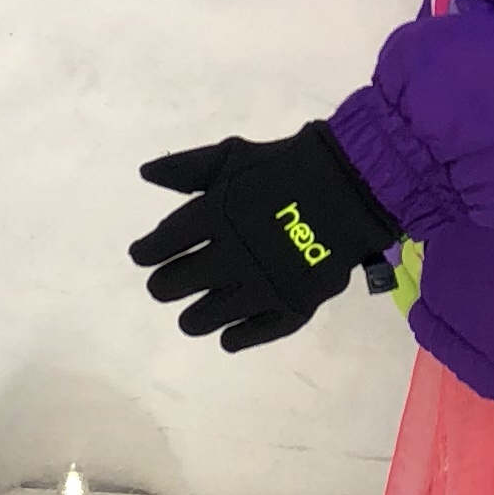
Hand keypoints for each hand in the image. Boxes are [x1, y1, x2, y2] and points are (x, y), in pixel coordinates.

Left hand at [130, 121, 400, 353]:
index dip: (146, 253)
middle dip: (164, 285)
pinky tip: (227, 337)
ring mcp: (260, 286)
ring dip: (191, 318)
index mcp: (211, 217)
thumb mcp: (232, 156)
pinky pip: (251, 335)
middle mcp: (229, 256)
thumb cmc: (284, 168)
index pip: (161, 245)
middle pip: (174, 285)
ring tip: (191, 317)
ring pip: (204, 318)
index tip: (142, 257)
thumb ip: (187, 168)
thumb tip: (145, 173)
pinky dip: (235, 339)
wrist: (350, 186)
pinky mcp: (290, 308)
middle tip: (165, 285)